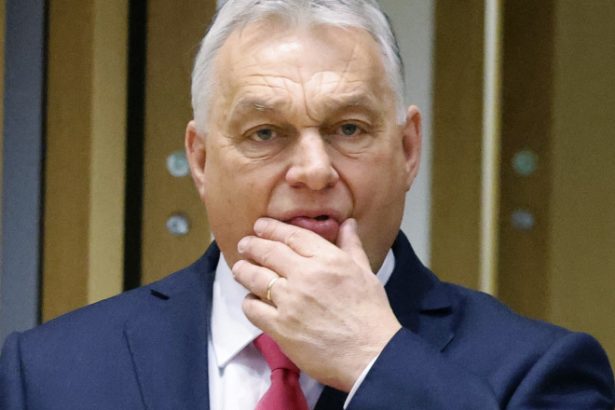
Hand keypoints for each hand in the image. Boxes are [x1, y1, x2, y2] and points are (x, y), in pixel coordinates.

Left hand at [232, 217, 401, 391]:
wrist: (371, 355)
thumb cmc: (371, 315)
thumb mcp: (365, 273)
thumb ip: (352, 246)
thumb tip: (347, 224)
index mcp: (328, 260)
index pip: (292, 235)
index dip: (271, 228)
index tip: (261, 226)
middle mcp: (305, 276)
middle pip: (268, 252)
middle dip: (252, 245)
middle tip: (245, 244)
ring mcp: (290, 302)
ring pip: (255, 277)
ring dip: (243, 270)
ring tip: (240, 268)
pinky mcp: (280, 327)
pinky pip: (253, 309)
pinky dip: (249, 302)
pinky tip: (252, 300)